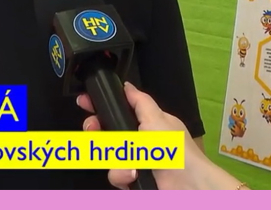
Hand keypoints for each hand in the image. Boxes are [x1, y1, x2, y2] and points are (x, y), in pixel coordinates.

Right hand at [76, 82, 246, 189]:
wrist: (185, 185)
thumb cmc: (176, 149)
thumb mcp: (157, 118)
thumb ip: (139, 101)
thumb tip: (127, 86)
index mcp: (145, 122)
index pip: (116, 110)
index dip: (99, 106)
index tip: (84, 101)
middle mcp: (137, 141)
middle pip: (105, 131)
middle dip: (96, 129)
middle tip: (93, 128)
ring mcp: (132, 161)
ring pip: (106, 154)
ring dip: (116, 157)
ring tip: (131, 160)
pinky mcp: (130, 180)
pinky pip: (114, 174)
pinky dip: (122, 174)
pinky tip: (134, 173)